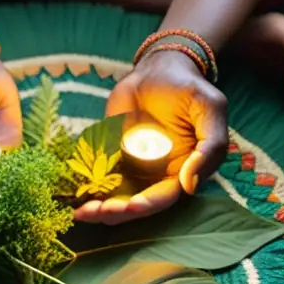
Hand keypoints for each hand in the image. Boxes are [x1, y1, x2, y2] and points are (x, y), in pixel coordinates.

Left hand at [75, 50, 227, 224]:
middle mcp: (157, 175)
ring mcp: (132, 168)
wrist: (157, 70)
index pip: (165, 197)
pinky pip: (97, 178)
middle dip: (116, 212)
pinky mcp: (111, 157)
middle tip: (94, 213)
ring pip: (115, 197)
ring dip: (99, 208)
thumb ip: (210, 145)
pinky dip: (86, 190)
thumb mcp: (209, 108)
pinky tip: (73, 199)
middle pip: (136, 203)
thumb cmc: (189, 88)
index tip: (130, 206)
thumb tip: (190, 184)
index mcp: (183, 171)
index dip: (148, 204)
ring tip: (81, 212)